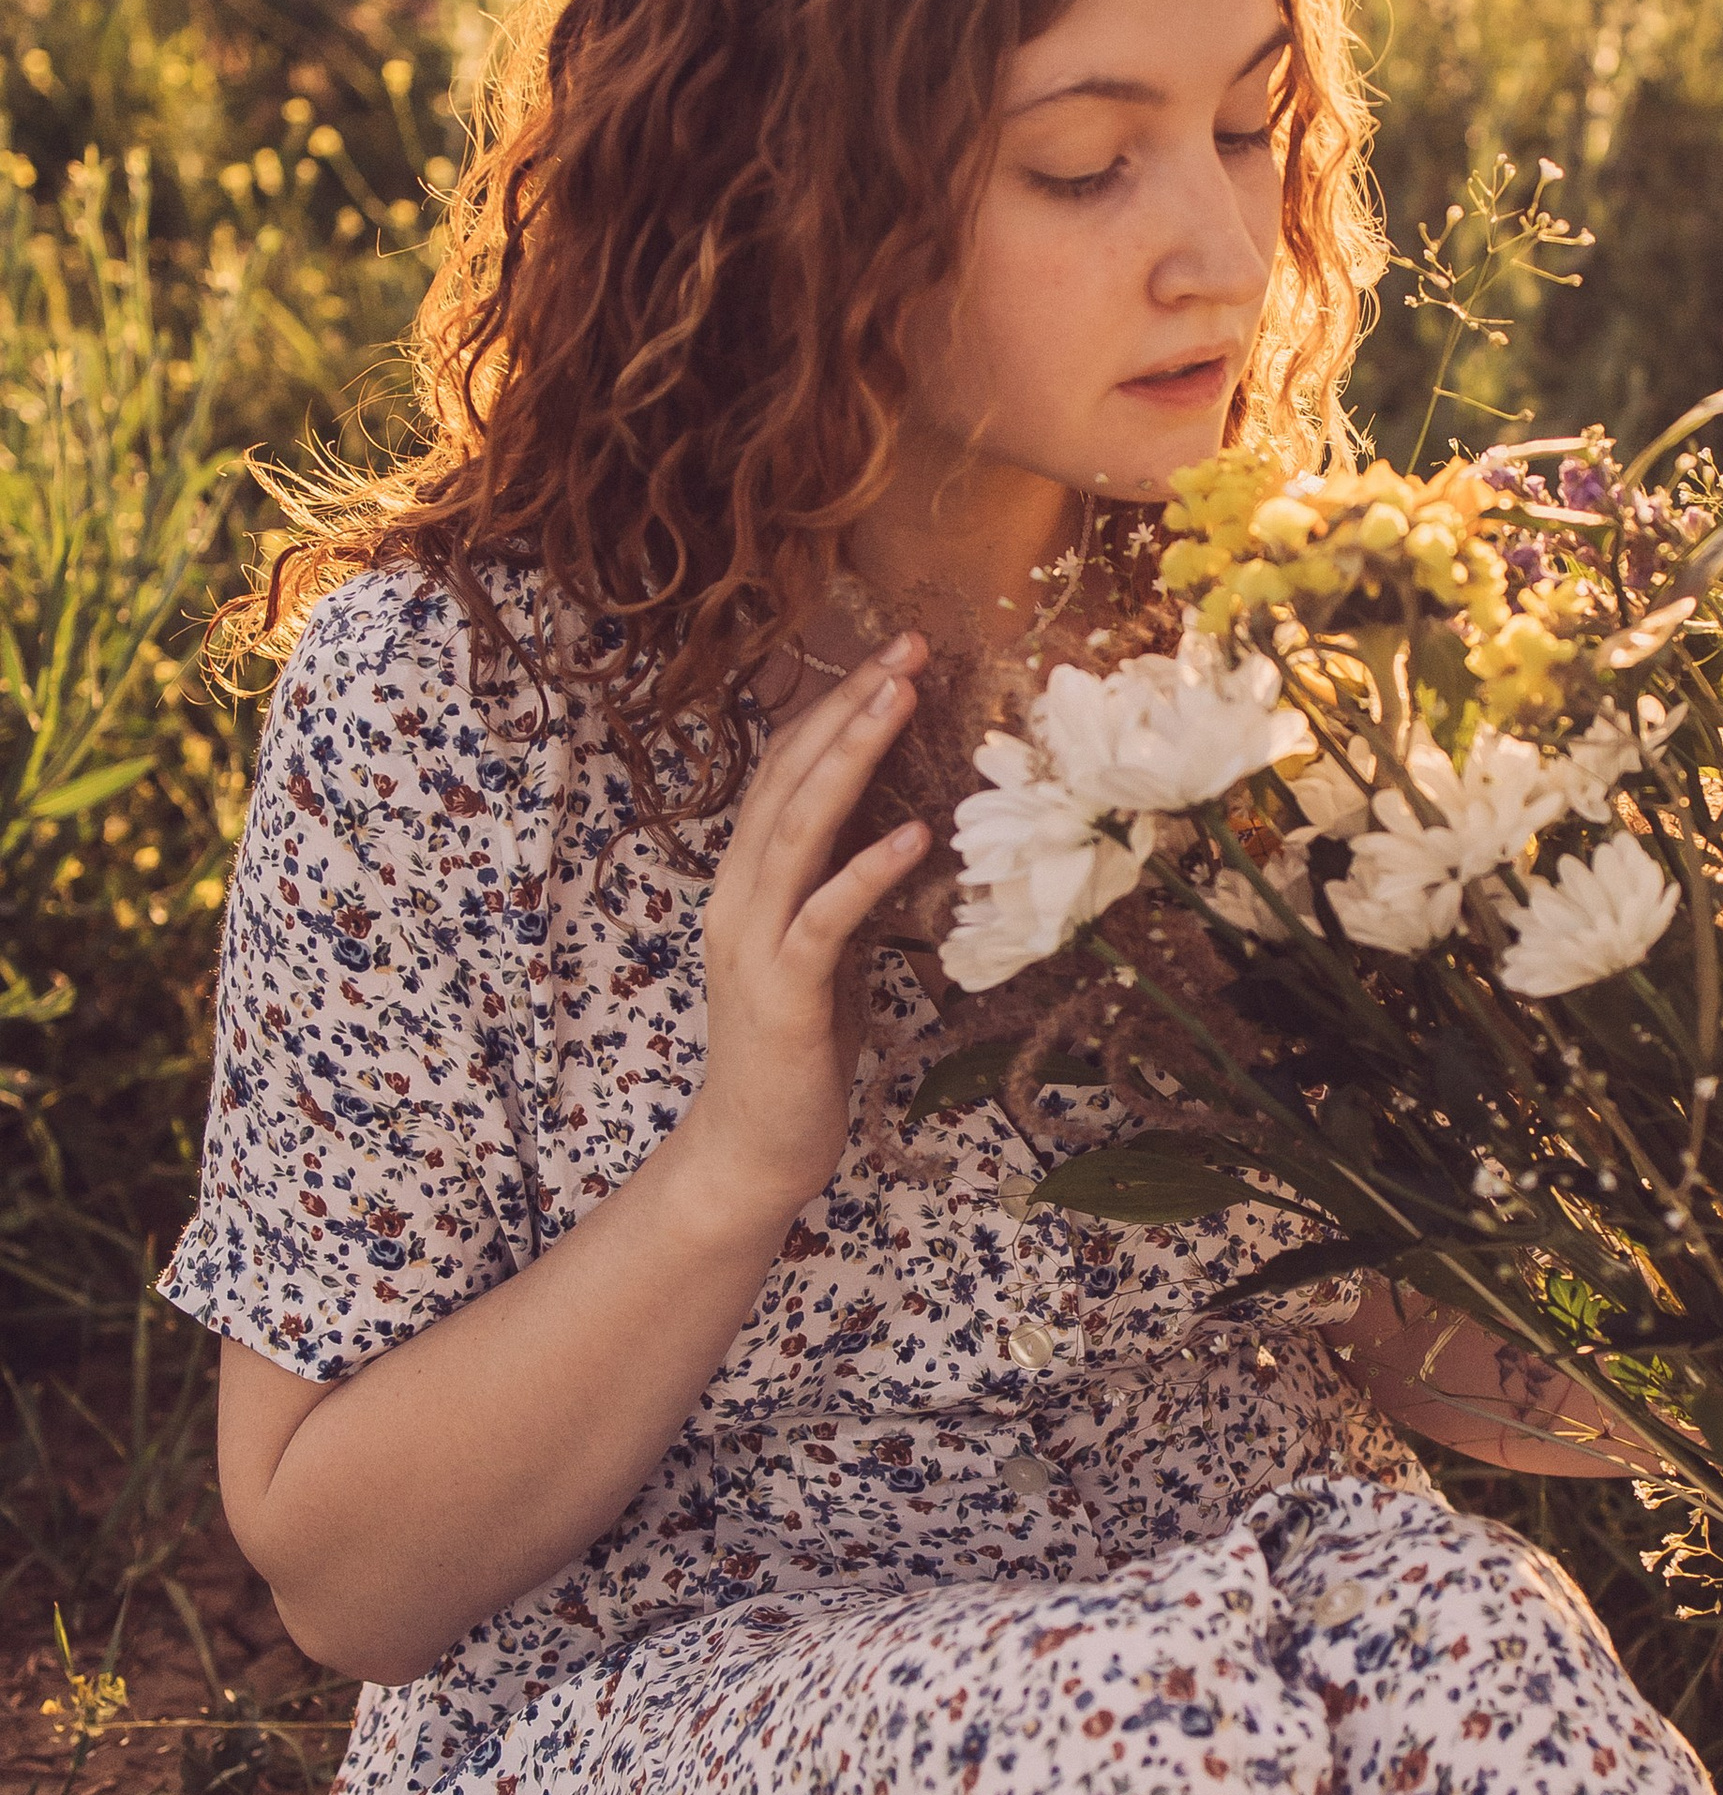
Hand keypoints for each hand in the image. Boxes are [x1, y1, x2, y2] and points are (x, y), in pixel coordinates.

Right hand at [678, 633, 930, 1232]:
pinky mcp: (784, 993)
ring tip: (901, 701)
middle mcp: (737, 896)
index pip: (783, 769)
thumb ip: (841, 882)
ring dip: (852, 759)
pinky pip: (825, 919)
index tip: (893, 655)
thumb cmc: (798, 1047)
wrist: (754, 1148)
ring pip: (798, 829)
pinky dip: (866, 872)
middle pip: (787, 778)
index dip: (833, 706)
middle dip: (848, 705)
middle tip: (906, 646)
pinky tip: (912, 836)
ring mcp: (753, 943)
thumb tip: (895, 820)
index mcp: (746, 879)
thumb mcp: (826, 944)